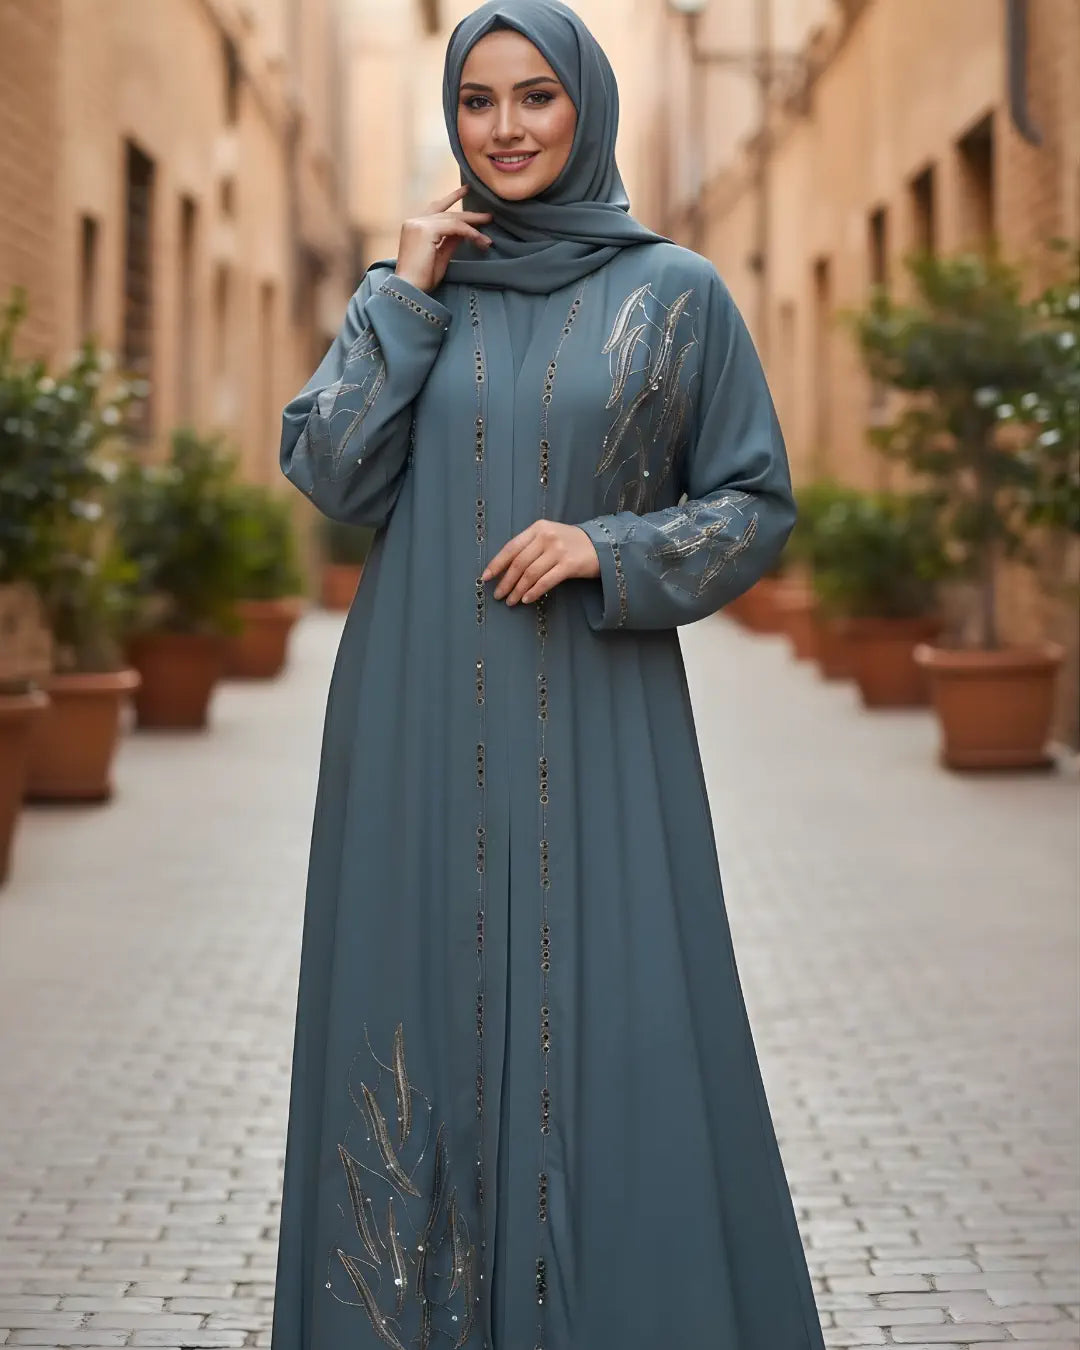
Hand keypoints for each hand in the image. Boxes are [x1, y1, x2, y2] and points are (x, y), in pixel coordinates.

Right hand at [394, 187, 492, 292]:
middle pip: (447, 213)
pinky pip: (454, 227)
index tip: (466, 191)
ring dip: (472, 224)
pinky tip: (480, 239)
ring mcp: (418, 224)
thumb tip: (464, 232)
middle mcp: (414, 221)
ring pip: (452, 219)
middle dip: (468, 214)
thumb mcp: (440, 256)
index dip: (452, 199)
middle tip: (487, 215)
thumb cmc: (421, 279)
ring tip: (489, 225)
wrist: (409, 289)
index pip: (436, 209)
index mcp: (414, 227)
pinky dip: (469, 232)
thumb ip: (450, 241)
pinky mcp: (425, 229)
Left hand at [482, 519, 600, 605]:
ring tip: (511, 601)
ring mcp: (558, 550)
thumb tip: (505, 569)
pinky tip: (527, 599)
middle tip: (498, 595)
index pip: (511, 547)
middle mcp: (546, 537)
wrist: (602, 544)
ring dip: (517, 590)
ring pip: (530, 574)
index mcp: (538, 528)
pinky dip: (534, 592)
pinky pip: (546, 581)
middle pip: (519, 563)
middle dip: (506, 581)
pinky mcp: (569, 565)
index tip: (486, 577)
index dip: (497, 564)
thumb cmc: (571, 543)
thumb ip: (530, 546)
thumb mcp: (549, 536)